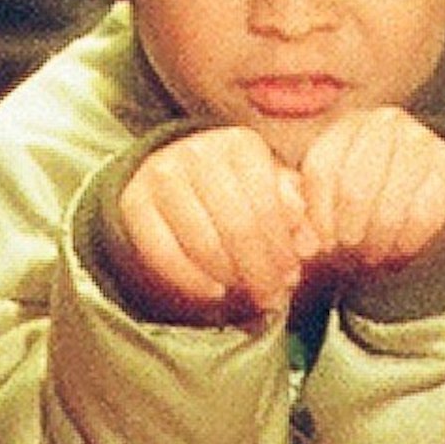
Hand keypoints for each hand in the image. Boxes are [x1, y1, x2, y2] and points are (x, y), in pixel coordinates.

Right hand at [110, 125, 312, 325]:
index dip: (281, 251)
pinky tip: (213, 291)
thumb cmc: (235, 187)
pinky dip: (191, 280)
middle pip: (236, 227)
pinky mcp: (134, 200)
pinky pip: (163, 252)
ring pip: (202, 242)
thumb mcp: (269, 188)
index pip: (267, 208)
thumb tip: (310, 244)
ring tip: (245, 293)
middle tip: (270, 298)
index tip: (290, 279)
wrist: (176, 173)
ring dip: (229, 278)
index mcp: (240, 144)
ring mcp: (163, 174)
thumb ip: (294, 213)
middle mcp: (199, 151)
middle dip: (258, 271)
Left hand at [288, 107, 444, 284]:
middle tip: (352, 257)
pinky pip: (422, 216)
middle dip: (349, 234)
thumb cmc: (368, 206)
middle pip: (354, 189)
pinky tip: (402, 250)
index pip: (322, 170)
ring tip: (375, 255)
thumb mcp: (331, 204)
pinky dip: (407, 243)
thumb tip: (304, 247)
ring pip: (387, 207)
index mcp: (348, 124)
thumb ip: (308, 217)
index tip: (323, 247)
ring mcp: (422, 138)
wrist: (429, 200)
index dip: (319, 217)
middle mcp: (385, 122)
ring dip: (378, 243)